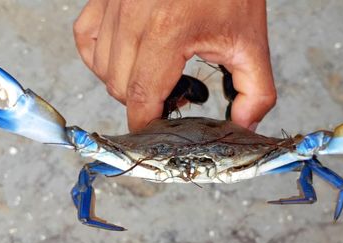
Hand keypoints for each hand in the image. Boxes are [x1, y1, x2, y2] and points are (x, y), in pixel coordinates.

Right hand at [74, 0, 275, 131]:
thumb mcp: (251, 41)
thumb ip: (256, 92)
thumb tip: (242, 126)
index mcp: (169, 32)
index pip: (142, 97)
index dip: (147, 124)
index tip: (160, 130)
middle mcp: (134, 17)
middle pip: (120, 88)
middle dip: (144, 102)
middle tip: (173, 93)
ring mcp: (115, 4)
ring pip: (102, 69)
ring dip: (125, 82)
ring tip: (156, 72)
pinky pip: (86, 39)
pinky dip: (101, 57)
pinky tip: (127, 57)